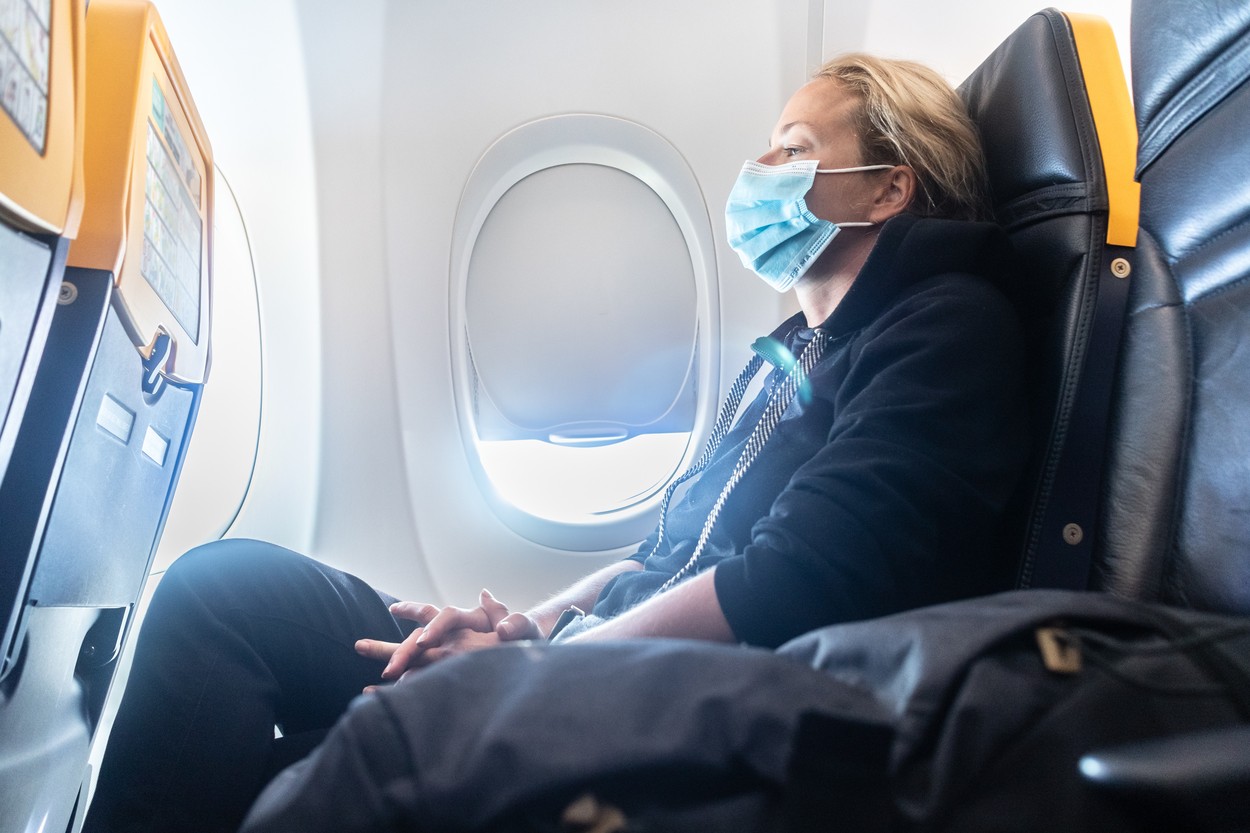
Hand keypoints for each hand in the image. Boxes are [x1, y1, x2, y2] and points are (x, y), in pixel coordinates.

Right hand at [354, 590, 538, 689]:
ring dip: (387, 654)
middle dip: (396, 644)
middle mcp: (454, 636)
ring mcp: (447, 655)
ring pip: (412, 654)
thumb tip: (498, 616)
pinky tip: (374, 692)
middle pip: (420, 635)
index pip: (446, 617)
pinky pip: (417, 678)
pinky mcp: (446, 676)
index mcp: (469, 621)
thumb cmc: (528, 642)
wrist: (531, 664)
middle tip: (366, 649)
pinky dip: (398, 685)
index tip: (425, 642)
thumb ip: (515, 622)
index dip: (434, 627)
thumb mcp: (527, 631)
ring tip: (359, 650)